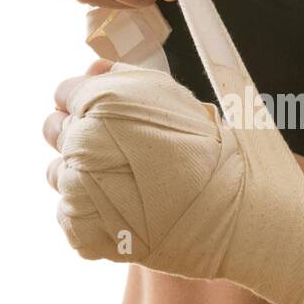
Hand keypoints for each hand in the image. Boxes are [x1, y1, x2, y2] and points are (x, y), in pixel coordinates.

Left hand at [42, 60, 303, 303]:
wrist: (250, 221)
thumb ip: (130, 78)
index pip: (65, 92)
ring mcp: (80, 192)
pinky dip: (92, 216)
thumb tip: (94, 68)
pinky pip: (68, 218)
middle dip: (81, 136)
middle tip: (125, 152)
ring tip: (130, 184)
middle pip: (54, 130)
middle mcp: (83, 141)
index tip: (114, 119)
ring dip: (83, 176)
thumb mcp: (184, 99)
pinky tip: (129, 214)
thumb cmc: (228, 154)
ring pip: (57, 175)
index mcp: (106, 101)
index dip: (90, 102)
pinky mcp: (86, 234)